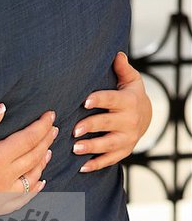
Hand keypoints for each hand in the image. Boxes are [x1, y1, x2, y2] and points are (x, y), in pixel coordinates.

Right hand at [0, 104, 57, 217]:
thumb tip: (2, 108)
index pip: (29, 139)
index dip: (42, 126)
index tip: (50, 115)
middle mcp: (5, 178)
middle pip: (35, 156)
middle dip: (46, 140)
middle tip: (53, 128)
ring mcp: (3, 194)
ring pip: (33, 177)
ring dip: (44, 162)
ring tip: (49, 150)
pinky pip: (24, 199)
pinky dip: (35, 189)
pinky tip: (41, 182)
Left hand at [73, 51, 151, 171]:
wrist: (146, 117)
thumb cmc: (130, 96)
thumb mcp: (131, 80)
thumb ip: (122, 69)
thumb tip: (116, 54)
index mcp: (128, 102)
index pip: (112, 100)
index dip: (99, 100)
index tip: (85, 102)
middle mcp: (129, 121)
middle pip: (107, 123)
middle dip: (91, 126)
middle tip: (74, 130)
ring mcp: (127, 139)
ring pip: (108, 144)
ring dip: (91, 147)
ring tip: (75, 148)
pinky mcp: (123, 152)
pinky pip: (109, 160)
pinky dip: (96, 164)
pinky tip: (81, 167)